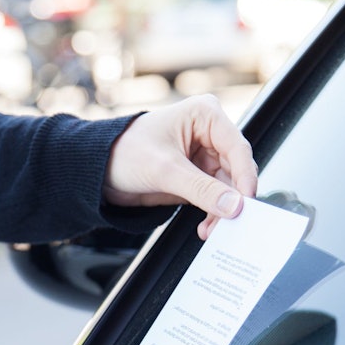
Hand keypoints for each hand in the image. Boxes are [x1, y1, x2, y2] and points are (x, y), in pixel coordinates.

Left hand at [103, 94, 257, 239]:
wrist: (99, 172)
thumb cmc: (124, 152)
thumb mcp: (165, 170)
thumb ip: (202, 189)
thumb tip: (234, 206)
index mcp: (205, 115)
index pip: (237, 148)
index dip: (244, 176)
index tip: (246, 202)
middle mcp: (209, 134)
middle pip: (236, 170)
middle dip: (232, 199)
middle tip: (230, 222)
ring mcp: (204, 157)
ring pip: (228, 188)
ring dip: (222, 211)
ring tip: (211, 229)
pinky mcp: (197, 178)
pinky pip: (216, 198)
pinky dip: (213, 214)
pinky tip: (206, 226)